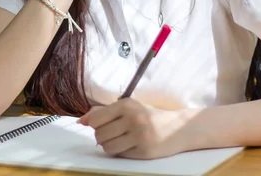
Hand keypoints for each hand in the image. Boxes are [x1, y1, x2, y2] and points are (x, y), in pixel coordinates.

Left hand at [78, 99, 193, 158]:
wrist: (179, 128)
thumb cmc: (149, 116)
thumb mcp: (128, 107)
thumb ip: (104, 111)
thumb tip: (81, 120)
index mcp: (127, 105)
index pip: (96, 119)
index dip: (93, 124)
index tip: (98, 124)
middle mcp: (133, 119)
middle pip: (99, 134)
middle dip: (102, 136)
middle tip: (113, 132)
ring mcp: (139, 136)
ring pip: (107, 147)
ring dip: (109, 145)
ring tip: (120, 139)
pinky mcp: (144, 152)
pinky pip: (120, 155)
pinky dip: (121, 151)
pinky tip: (130, 145)